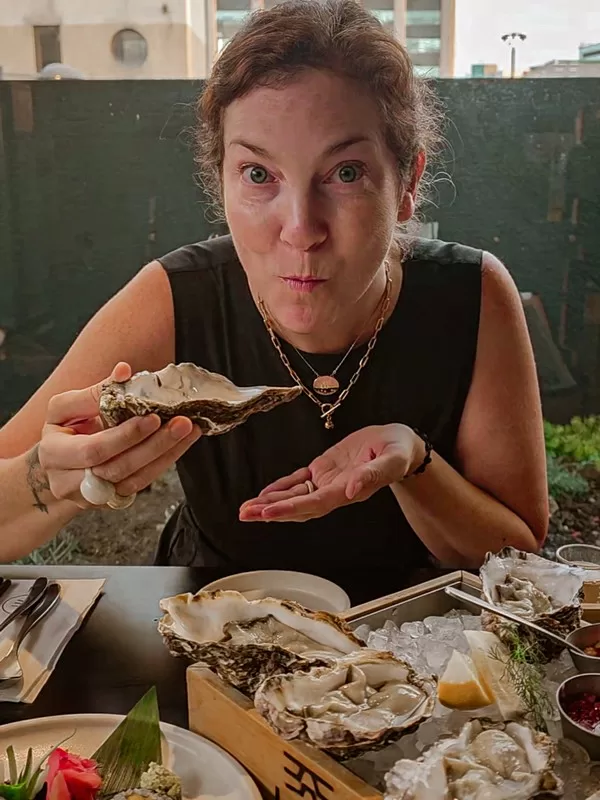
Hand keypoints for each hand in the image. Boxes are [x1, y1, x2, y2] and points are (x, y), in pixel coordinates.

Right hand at [38, 362, 200, 508]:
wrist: (58, 468)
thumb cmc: (63, 432)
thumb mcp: (65, 408)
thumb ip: (93, 392)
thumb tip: (124, 371)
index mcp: (54, 454)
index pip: (94, 450)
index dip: (125, 436)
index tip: (153, 417)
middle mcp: (71, 482)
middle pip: (119, 468)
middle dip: (154, 445)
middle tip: (182, 423)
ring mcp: (95, 496)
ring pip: (135, 479)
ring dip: (167, 454)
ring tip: (189, 431)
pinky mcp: (114, 499)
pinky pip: (143, 483)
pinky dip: (165, 462)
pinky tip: (181, 443)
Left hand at [239, 424, 422, 522]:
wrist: (399, 444)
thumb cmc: (398, 451)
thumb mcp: (392, 459)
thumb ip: (373, 474)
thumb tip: (352, 489)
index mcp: (349, 491)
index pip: (315, 503)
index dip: (290, 508)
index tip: (268, 511)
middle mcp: (334, 491)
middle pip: (298, 506)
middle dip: (270, 511)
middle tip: (245, 514)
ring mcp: (327, 482)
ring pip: (294, 496)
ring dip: (270, 502)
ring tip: (246, 509)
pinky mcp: (324, 470)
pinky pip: (298, 481)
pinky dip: (280, 487)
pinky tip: (264, 494)